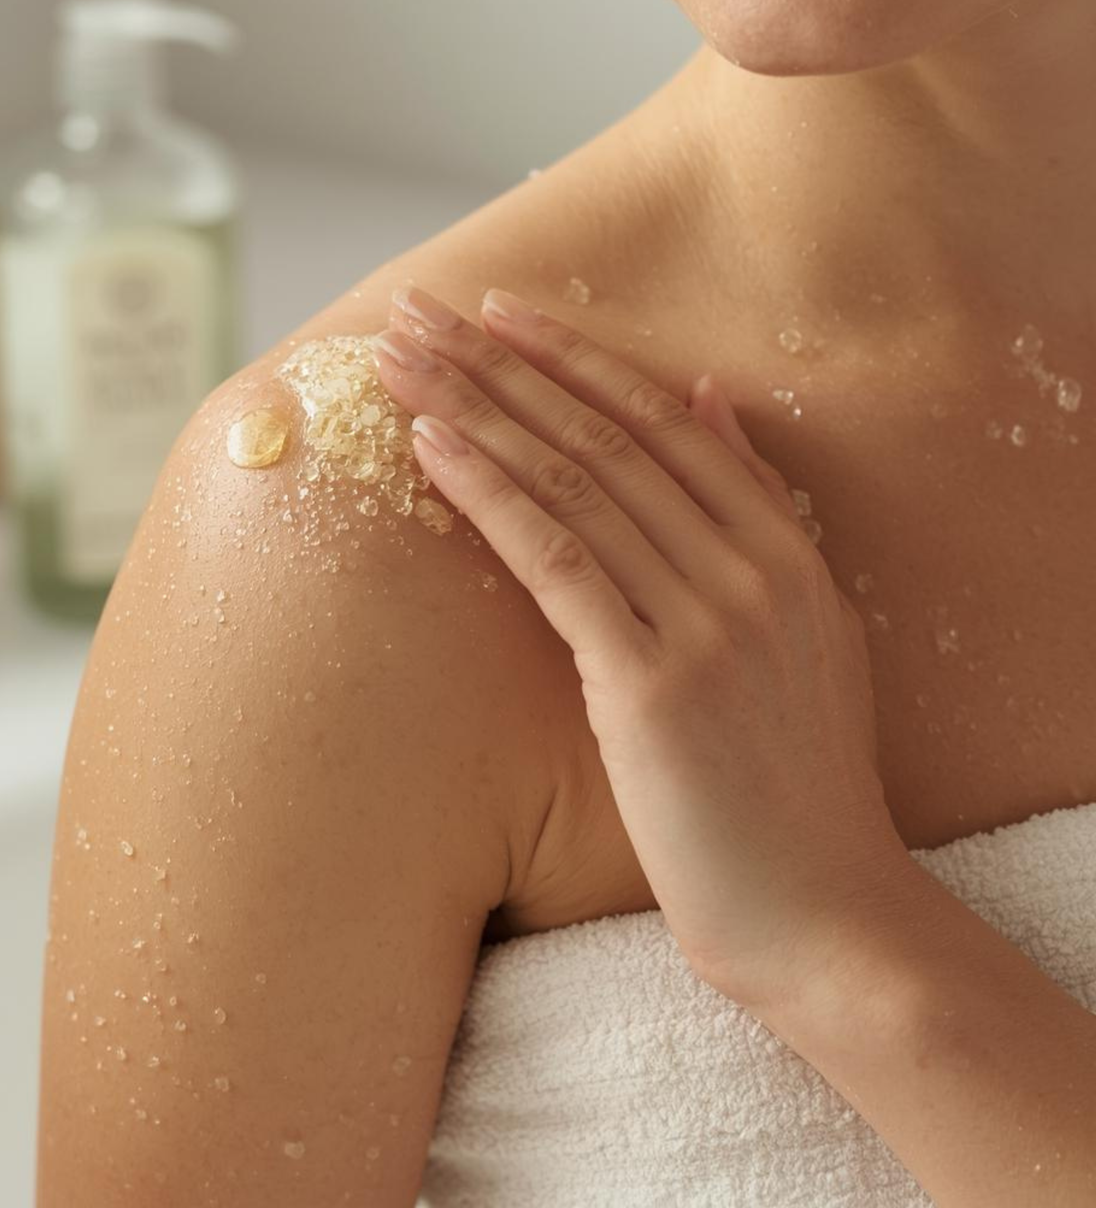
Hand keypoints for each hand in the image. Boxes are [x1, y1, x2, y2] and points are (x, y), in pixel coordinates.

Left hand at [370, 283, 913, 1012]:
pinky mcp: (649, 686)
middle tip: (419, 311)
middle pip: (602, 437)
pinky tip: (431, 448)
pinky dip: (489, 495)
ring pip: (571, 484)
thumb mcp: (807, 632)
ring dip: (475, 411)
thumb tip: (713, 398)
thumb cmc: (797, 784)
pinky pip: (555, 562)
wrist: (821, 911)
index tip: (500, 311)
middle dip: (499, 364)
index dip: (574, 358)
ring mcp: (703, 624)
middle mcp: (748, 570)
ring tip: (400, 361)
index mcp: (785, 553)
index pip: (663, 421)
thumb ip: (757, 511)